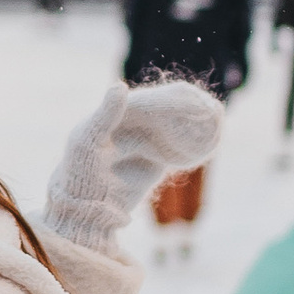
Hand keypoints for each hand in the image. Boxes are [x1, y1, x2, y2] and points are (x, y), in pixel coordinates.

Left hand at [45, 79, 222, 246]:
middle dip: (182, 109)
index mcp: (114, 116)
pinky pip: (176, 150)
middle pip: (162, 113)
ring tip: (212, 116)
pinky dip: (190, 144)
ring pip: (171, 130)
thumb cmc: (81, 171)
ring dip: (189, 124)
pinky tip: (207, 139)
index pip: (144, 100)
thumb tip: (121, 85)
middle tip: (205, 104)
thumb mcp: (90, 139)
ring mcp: (143, 145)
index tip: (182, 91)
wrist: (87, 208)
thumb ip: (107, 113)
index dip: (163, 96)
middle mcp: (130, 128)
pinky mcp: (154, 164)